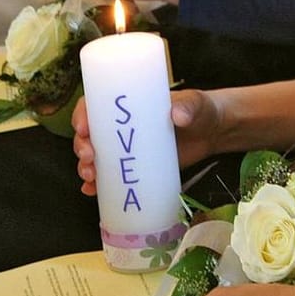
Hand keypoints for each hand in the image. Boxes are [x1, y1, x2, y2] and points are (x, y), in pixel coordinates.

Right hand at [72, 90, 223, 194]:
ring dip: (85, 167)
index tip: (83, 128)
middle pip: (90, 134)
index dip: (82, 115)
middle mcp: (123, 126)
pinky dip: (97, 184)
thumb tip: (177, 115)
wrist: (213, 133)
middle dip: (82, 146)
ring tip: (91, 177)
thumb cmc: (200, 110)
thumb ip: (188, 107)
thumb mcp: (195, 104)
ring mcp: (128, 148)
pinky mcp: (136, 167)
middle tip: (89, 158)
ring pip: (95, 157)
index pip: (96, 105)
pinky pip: (110, 176)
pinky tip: (92, 191)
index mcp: (130, 104)